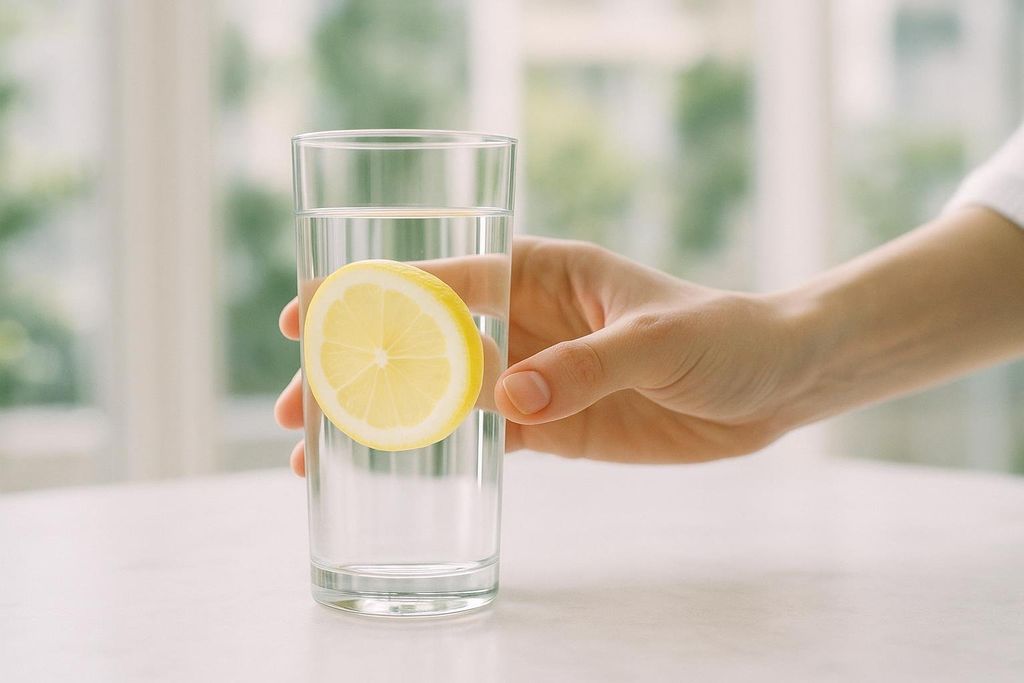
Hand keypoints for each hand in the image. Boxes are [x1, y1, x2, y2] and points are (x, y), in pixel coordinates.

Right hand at [276, 236, 805, 474]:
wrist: (773, 385)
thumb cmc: (725, 335)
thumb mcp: (660, 341)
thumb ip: (588, 367)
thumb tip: (509, 399)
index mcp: (546, 273)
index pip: (448, 277)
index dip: (377, 295)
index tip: (314, 311)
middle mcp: (530, 319)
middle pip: (426, 340)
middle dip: (360, 367)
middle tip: (300, 402)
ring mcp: (537, 373)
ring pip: (444, 393)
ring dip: (386, 417)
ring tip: (323, 451)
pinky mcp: (553, 423)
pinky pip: (484, 434)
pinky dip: (441, 450)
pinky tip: (395, 468)